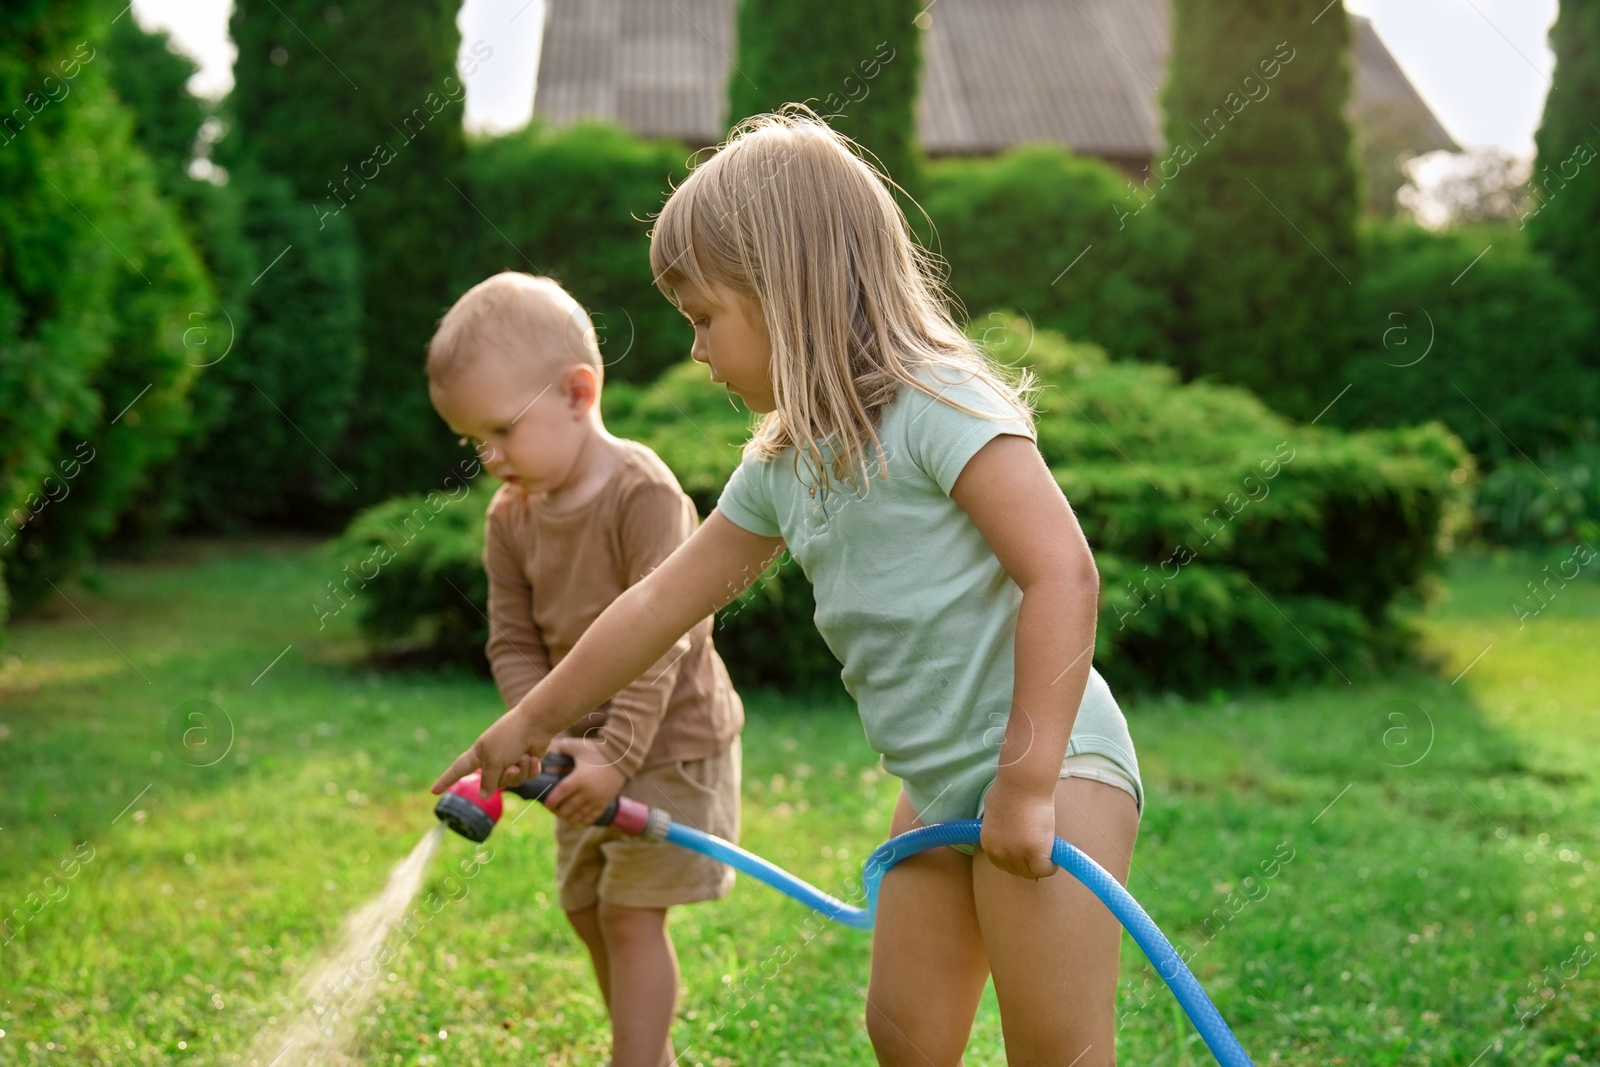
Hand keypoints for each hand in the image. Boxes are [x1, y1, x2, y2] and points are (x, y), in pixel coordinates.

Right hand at [431, 703, 551, 796]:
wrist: (536, 723)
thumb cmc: (510, 737)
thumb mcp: (493, 760)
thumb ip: (488, 781)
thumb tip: (483, 795)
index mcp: (478, 754)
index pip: (457, 770)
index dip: (445, 781)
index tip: (434, 791)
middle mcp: (493, 759)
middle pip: (495, 784)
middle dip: (506, 777)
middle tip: (512, 765)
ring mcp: (510, 760)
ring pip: (514, 782)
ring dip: (520, 771)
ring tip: (523, 757)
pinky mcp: (526, 762)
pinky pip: (528, 776)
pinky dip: (531, 768)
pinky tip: (533, 756)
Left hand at [543, 736, 627, 825]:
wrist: (622, 756)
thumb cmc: (597, 750)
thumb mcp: (577, 746)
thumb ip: (560, 748)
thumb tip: (546, 755)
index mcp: (579, 778)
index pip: (560, 794)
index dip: (551, 801)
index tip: (546, 804)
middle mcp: (588, 792)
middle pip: (567, 808)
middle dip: (557, 811)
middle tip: (552, 809)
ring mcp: (597, 799)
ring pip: (578, 816)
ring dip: (568, 817)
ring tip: (562, 814)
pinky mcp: (605, 803)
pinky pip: (591, 818)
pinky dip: (581, 820)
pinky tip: (576, 818)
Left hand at [978, 779, 1057, 879]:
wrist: (1022, 784)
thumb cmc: (1008, 790)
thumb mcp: (993, 812)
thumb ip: (997, 827)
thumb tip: (1004, 830)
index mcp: (988, 844)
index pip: (1001, 864)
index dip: (1015, 861)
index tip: (1025, 856)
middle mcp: (999, 853)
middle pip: (1016, 871)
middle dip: (1027, 865)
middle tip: (1039, 856)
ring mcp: (1016, 855)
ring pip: (1030, 873)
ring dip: (1039, 867)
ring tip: (1048, 857)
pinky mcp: (1034, 853)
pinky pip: (1044, 870)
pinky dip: (1051, 867)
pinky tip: (1054, 859)